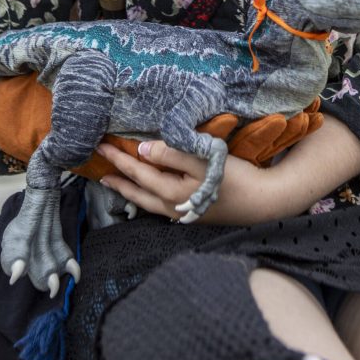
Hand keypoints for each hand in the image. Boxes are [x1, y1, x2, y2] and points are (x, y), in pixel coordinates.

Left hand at [98, 140, 277, 225]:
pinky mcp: (190, 212)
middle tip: (97, 169)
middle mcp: (171, 207)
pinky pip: (157, 205)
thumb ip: (171, 154)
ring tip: (113, 183)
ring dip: (128, 190)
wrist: (261, 202)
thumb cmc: (234, 178)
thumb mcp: (203, 160)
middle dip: (117, 178)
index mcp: (171, 192)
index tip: (101, 146)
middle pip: (136, 191)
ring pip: (145, 201)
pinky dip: (144, 196)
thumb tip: (141, 151)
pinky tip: (144, 193)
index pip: (138, 171)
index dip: (119, 158)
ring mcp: (181, 212)